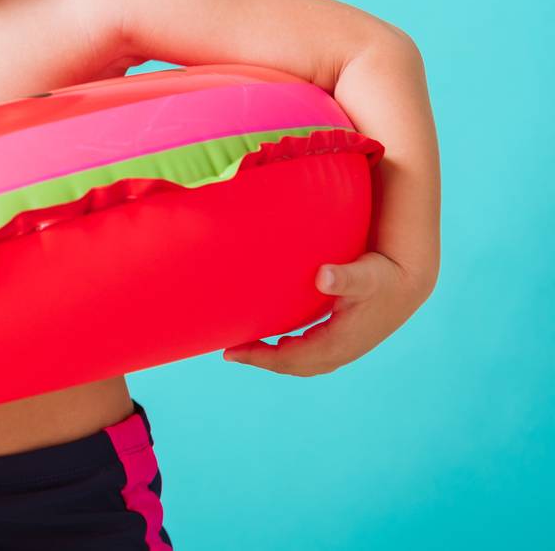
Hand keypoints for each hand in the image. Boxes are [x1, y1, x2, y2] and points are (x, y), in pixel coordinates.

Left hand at [220, 250, 433, 375]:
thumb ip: (343, 276)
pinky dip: (292, 355)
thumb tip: (323, 276)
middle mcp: (341, 352)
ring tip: (249, 349)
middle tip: (231, 351)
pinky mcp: (348, 342)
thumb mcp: (364, 274)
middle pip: (293, 366)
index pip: (291, 358)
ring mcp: (346, 350)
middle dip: (262, 361)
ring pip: (304, 364)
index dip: (260, 357)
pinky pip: (313, 357)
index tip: (232, 352)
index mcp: (339, 342)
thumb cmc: (384, 275)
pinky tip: (279, 342)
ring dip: (276, 360)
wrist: (410, 283)